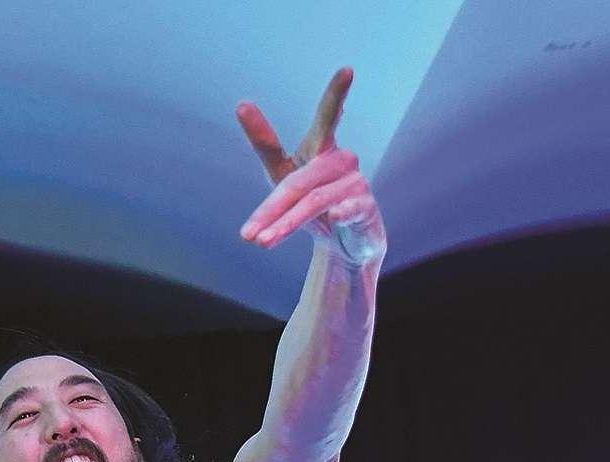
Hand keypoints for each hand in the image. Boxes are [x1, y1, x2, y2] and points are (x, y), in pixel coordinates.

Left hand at [236, 67, 386, 267]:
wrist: (346, 242)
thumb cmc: (311, 203)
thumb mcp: (282, 178)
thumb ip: (264, 146)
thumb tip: (243, 105)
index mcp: (322, 148)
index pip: (328, 117)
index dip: (337, 95)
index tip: (347, 70)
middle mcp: (342, 160)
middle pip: (298, 180)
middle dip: (270, 209)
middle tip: (247, 235)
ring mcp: (356, 183)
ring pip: (313, 201)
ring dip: (285, 224)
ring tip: (262, 242)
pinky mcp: (366, 207)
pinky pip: (347, 210)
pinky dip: (338, 215)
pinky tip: (334, 218)